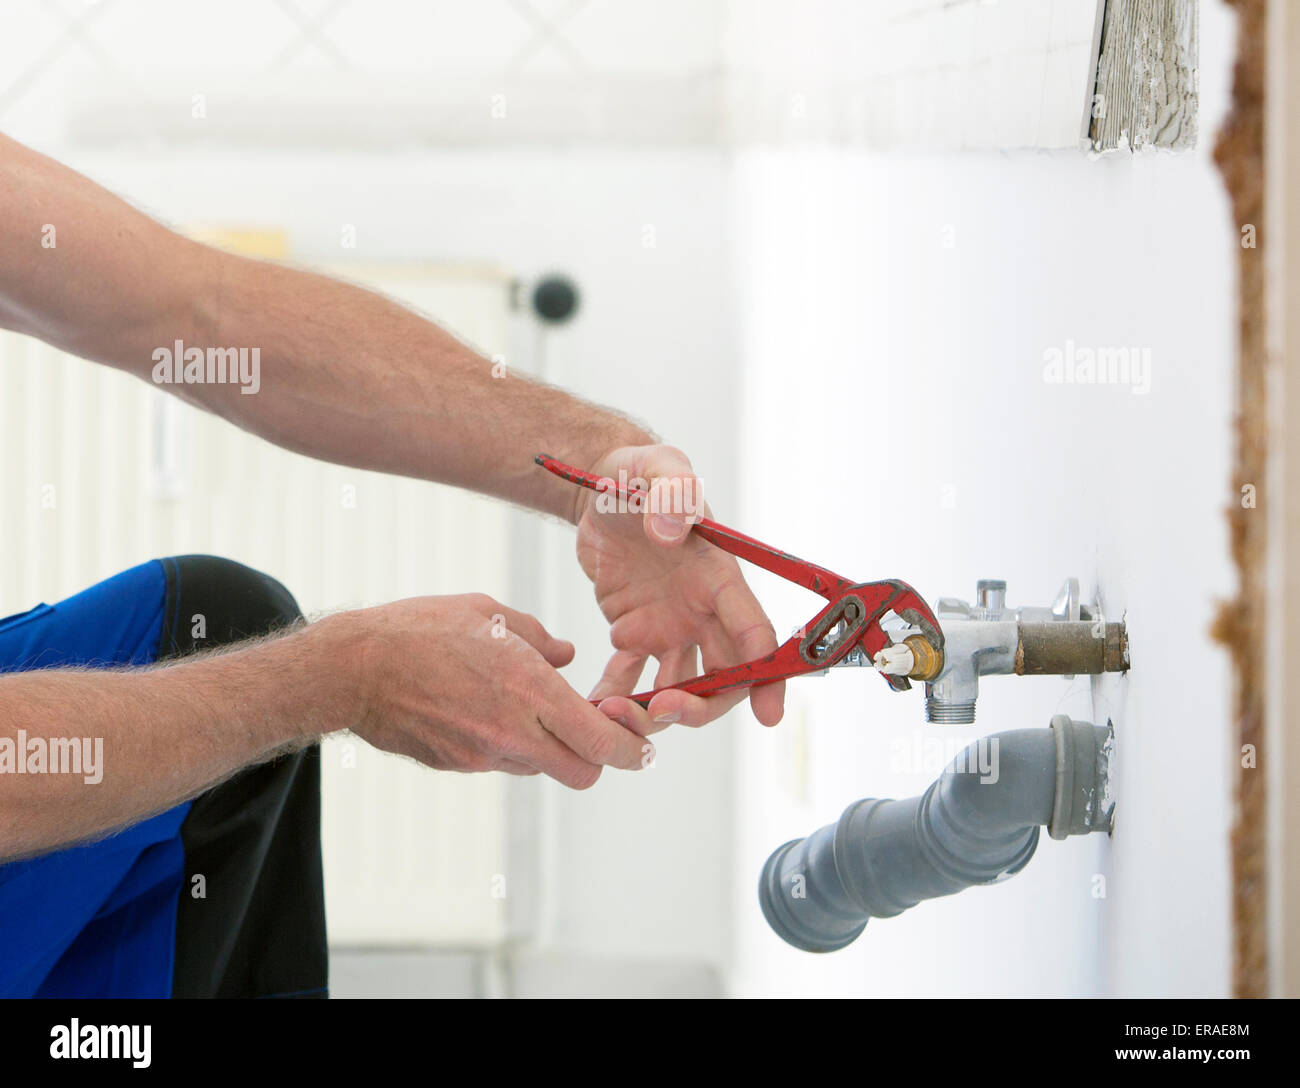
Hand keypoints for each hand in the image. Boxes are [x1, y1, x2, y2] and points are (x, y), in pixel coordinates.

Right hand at [348, 594, 651, 788]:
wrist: (351, 670)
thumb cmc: (420, 629)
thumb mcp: (489, 614)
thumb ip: (539, 639)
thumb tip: (568, 657)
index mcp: (528, 689)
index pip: (601, 742)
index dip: (630, 748)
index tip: (640, 741)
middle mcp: (512, 732)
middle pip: (583, 773)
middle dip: (597, 757)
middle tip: (593, 727)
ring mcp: (483, 756)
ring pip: (542, 767)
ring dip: (550, 747)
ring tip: (526, 704)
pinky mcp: (458, 765)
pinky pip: (502, 762)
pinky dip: (510, 744)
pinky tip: (486, 708)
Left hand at [574, 443, 784, 734]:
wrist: (602, 486)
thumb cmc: (640, 473)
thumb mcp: (657, 470)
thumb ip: (671, 492)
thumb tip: (673, 531)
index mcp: (718, 576)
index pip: (753, 631)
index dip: (768, 675)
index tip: (768, 714)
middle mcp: (703, 609)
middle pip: (723, 676)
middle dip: (701, 706)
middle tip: (660, 711)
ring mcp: (671, 626)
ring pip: (678, 688)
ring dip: (654, 711)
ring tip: (612, 715)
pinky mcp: (635, 633)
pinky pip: (630, 677)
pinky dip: (615, 697)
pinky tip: (593, 707)